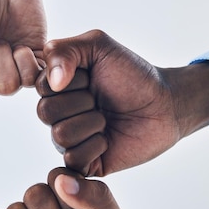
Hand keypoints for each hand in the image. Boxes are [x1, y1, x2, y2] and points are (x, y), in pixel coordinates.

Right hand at [37, 30, 208, 175]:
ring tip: (107, 119)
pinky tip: (108, 139)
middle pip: (46, 112)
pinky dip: (96, 146)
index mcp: (56, 87)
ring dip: (91, 124)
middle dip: (82, 102)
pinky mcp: (84, 163)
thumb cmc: (133, 75)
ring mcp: (69, 139)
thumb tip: (53, 82)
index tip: (91, 77)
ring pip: (59, 136)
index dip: (71, 81)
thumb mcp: (98, 46)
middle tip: (101, 100)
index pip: (42, 86)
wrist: (165, 105)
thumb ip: (64, 50)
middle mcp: (58, 114)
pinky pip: (73, 159)